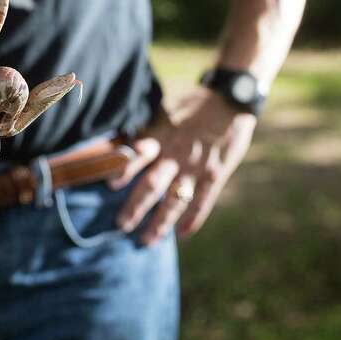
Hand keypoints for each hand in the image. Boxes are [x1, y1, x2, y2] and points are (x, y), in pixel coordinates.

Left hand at [111, 87, 256, 244]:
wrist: (230, 99)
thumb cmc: (192, 103)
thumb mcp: (164, 110)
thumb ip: (145, 130)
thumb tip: (117, 142)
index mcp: (160, 137)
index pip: (137, 156)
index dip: (123, 170)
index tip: (110, 185)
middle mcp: (175, 155)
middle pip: (151, 186)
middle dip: (135, 208)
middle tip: (121, 225)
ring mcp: (196, 167)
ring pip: (175, 201)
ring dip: (160, 223)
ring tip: (147, 240)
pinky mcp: (215, 174)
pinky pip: (203, 201)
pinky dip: (193, 219)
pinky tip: (183, 234)